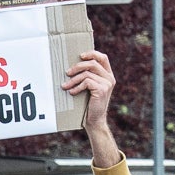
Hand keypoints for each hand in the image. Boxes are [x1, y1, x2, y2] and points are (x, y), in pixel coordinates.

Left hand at [62, 51, 118, 166]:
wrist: (94, 120)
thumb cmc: (87, 104)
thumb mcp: (88, 88)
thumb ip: (86, 77)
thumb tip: (71, 67)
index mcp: (107, 75)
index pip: (102, 57)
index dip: (92, 53)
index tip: (79, 55)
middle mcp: (109, 78)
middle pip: (93, 63)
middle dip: (77, 66)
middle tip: (66, 73)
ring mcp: (107, 84)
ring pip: (87, 73)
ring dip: (73, 79)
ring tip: (64, 86)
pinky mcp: (102, 90)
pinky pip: (87, 82)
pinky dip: (76, 87)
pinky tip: (72, 93)